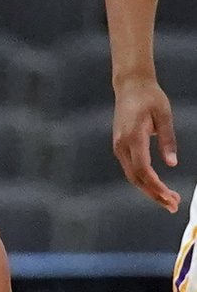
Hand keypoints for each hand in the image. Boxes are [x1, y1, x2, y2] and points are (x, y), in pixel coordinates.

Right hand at [113, 77, 179, 211]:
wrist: (130, 85)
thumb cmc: (149, 97)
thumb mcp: (164, 115)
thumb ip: (167, 140)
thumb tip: (172, 163)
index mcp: (133, 137)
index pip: (143, 170)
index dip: (156, 187)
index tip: (169, 197)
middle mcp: (122, 146)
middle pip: (137, 179)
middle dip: (155, 195)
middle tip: (172, 205)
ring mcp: (119, 148)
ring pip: (133, 177)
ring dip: (150, 191)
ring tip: (168, 199)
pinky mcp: (121, 148)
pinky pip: (131, 170)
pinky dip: (144, 181)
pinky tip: (156, 186)